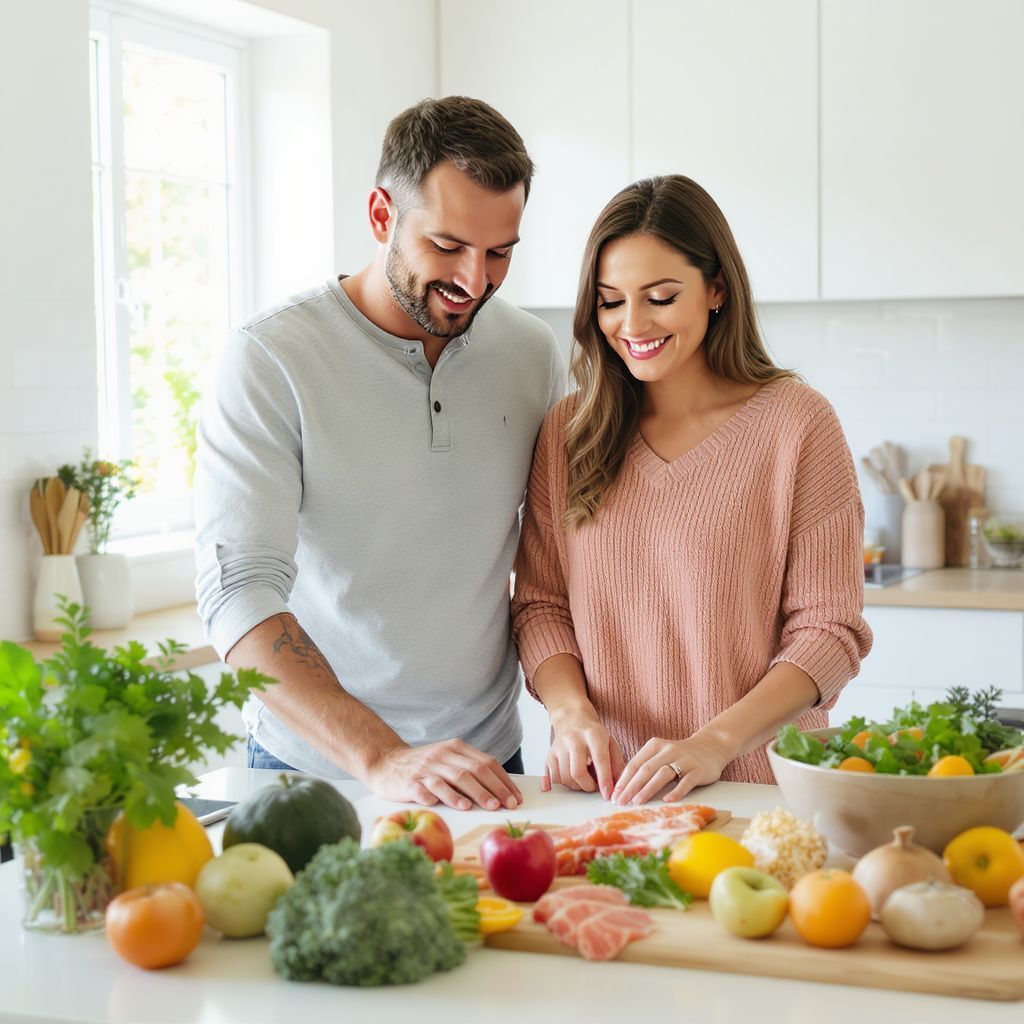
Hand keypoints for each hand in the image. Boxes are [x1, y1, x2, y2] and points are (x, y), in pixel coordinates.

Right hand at [365, 739, 522, 811]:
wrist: (384, 762)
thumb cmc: (423, 766)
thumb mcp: (447, 760)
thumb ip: (469, 769)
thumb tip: (500, 789)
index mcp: (455, 748)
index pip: (486, 763)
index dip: (503, 781)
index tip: (516, 798)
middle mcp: (442, 755)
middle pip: (473, 771)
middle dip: (494, 788)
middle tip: (508, 805)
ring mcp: (425, 768)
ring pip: (454, 778)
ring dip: (474, 793)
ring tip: (489, 806)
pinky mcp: (409, 782)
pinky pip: (427, 789)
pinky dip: (443, 797)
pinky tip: (456, 806)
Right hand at [542, 714, 624, 799]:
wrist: (571, 717)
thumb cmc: (593, 733)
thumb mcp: (610, 742)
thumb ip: (617, 763)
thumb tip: (618, 785)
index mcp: (593, 734)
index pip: (599, 759)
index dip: (604, 779)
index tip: (608, 794)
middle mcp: (573, 739)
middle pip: (577, 772)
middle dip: (588, 786)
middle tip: (594, 786)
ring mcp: (559, 746)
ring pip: (564, 777)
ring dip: (576, 786)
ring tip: (584, 779)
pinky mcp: (550, 754)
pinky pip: (553, 777)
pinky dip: (563, 783)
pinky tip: (571, 779)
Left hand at [612, 733, 732, 804]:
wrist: (711, 747)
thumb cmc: (678, 755)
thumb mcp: (660, 754)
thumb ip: (645, 766)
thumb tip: (623, 788)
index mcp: (654, 745)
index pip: (635, 764)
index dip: (623, 780)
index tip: (613, 795)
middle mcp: (668, 750)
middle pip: (645, 769)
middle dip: (631, 787)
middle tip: (621, 802)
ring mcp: (684, 759)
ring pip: (662, 774)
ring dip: (648, 789)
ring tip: (637, 801)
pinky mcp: (698, 770)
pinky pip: (685, 782)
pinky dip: (676, 791)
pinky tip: (667, 800)